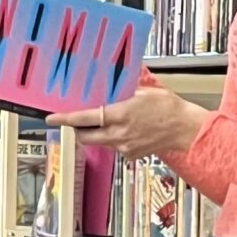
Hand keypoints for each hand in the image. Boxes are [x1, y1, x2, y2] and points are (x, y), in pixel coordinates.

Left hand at [50, 77, 209, 159]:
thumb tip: (109, 81)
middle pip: (85, 136)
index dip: (65, 119)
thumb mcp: (144, 91)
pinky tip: (126, 129)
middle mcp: (118, 134)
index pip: (84, 119)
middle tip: (77, 121)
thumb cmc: (168, 107)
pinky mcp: (130, 155)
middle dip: (77, 129)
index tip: (51, 118)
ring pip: (99, 142)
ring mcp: (124, 147)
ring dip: (97, 132)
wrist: (185, 128)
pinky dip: (113, 138)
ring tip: (110, 120)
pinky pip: (114, 147)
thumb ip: (123, 89)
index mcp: (119, 115)